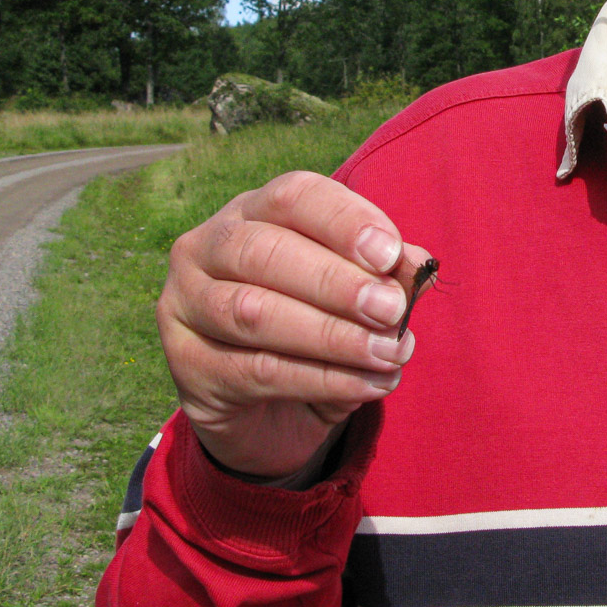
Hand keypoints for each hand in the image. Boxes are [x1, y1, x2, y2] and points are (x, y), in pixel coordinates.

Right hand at [158, 171, 430, 479]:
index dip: (344, 221)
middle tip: (391, 311)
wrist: (270, 410)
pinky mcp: (185, 365)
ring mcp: (185, 304)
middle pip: (265, 252)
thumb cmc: (317, 328)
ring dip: (331, 335)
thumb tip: (421, 268)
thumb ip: (387, 277)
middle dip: (336, 282)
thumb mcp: (359, 299)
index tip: (391, 254)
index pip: (294, 196)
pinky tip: (366, 384)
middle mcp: (207, 247)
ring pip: (255, 313)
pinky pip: (255, 370)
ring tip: (388, 354)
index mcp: (254, 211)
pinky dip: (320, 378)